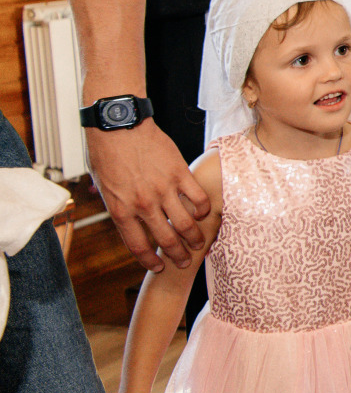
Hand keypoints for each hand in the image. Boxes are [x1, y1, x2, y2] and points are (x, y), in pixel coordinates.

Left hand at [88, 122, 210, 271]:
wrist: (118, 125)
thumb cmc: (106, 154)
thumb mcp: (104, 188)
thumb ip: (119, 207)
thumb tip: (131, 222)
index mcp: (121, 210)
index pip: (138, 246)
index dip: (150, 260)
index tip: (159, 266)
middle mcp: (143, 204)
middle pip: (167, 239)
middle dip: (178, 255)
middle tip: (185, 261)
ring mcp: (163, 189)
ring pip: (186, 223)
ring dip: (195, 238)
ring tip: (199, 243)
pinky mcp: (179, 173)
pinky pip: (198, 198)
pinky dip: (203, 209)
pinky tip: (203, 212)